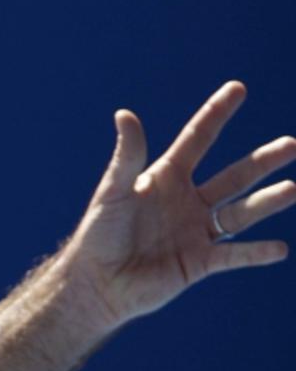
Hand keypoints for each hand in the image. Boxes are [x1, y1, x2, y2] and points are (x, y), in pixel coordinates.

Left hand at [63, 81, 295, 330]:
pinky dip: (255, 253)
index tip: (237, 88)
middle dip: (263, 161)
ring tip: (293, 190)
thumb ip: (127, 156)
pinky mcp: (198, 262)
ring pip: (241, 213)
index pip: (197, 138)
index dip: (216, 113)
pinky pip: (233, 255)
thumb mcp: (114, 191)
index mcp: (165, 178)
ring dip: (267, 202)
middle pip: (233, 176)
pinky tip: (279, 249)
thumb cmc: (98, 234)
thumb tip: (124, 113)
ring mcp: (195, 232)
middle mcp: (186, 201)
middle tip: (292, 145)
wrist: (95, 283)